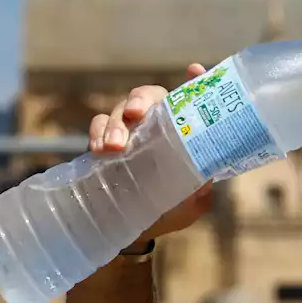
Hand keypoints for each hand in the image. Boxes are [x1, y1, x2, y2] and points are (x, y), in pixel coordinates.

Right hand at [88, 63, 212, 246]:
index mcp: (179, 133)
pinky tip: (99, 150)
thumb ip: (198, 191)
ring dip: (116, 124)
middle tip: (136, 114)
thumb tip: (204, 180)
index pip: (187, 101)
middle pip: (148, 97)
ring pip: (120, 111)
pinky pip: (97, 127)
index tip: (194, 70)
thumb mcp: (190, 204)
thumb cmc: (168, 211)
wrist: (135, 232)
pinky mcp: (104, 145)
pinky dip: (97, 133)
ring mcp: (128, 133)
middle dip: (141, 100)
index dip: (193, 82)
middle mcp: (153, 126)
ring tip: (115, 147)